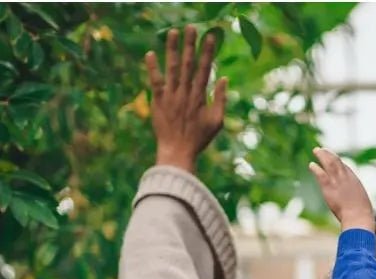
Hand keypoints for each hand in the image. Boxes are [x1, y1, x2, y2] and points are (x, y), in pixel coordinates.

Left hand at [145, 25, 226, 173]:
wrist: (178, 152)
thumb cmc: (199, 139)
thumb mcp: (217, 122)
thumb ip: (220, 100)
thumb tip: (223, 79)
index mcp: (200, 97)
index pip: (205, 69)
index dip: (208, 52)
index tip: (210, 37)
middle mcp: (185, 93)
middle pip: (188, 64)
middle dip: (190, 44)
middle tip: (191, 27)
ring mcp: (171, 96)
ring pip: (172, 68)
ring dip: (172, 49)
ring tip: (173, 32)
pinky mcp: (158, 101)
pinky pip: (155, 81)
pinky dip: (152, 68)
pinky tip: (150, 53)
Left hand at [309, 148, 374, 231]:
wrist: (357, 217)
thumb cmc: (361, 214)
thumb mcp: (362, 202)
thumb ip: (356, 198)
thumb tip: (354, 203)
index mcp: (354, 181)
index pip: (345, 167)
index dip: (338, 162)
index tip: (333, 158)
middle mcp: (346, 177)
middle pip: (337, 161)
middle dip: (329, 153)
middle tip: (322, 149)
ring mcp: (337, 181)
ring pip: (329, 163)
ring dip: (322, 155)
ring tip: (316, 150)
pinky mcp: (329, 188)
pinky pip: (321, 174)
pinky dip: (316, 168)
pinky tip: (311, 165)